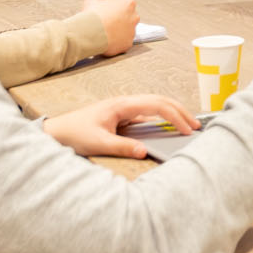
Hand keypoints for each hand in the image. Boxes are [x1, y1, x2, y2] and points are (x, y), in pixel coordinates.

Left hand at [44, 94, 200, 158]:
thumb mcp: (98, 143)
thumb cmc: (74, 133)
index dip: (175, 116)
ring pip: (154, 106)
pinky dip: (161, 120)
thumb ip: (122, 147)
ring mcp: (124, 109)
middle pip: (160, 101)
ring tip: (187, 126)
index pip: (156, 104)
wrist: (56, 131)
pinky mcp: (122, 117)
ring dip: (172, 114)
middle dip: (180, 112)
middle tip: (196, 126)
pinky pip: (147, 115)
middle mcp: (125, 103)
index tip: (187, 129)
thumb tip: (145, 151)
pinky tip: (167, 129)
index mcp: (122, 105)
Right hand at [82, 0, 141, 54]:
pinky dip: (117, 43)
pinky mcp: (128, 43)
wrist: (90, 32)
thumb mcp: (93, 0)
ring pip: (127, 31)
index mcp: (128, 4)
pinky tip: (108, 41)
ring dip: (119, 32)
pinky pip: (123, 43)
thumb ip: (100, 0)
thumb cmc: (92, 15)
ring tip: (107, 33)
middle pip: (130, 18)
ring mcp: (132, 31)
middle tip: (110, 22)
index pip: (127, 4)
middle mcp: (134, 17)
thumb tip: (101, 2)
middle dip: (121, 20)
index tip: (112, 11)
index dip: (118, 8)